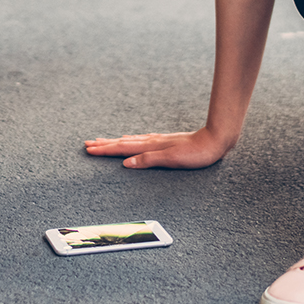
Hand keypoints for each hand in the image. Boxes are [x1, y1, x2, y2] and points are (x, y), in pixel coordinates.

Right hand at [84, 127, 232, 168]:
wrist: (215, 140)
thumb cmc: (197, 152)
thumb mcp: (172, 159)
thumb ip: (148, 160)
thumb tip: (126, 163)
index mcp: (151, 146)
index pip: (122, 148)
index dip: (105, 149)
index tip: (89, 149)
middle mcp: (152, 141)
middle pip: (123, 143)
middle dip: (105, 144)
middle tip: (88, 144)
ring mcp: (158, 141)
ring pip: (130, 141)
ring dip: (115, 142)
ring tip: (102, 141)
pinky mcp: (165, 142)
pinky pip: (141, 140)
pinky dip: (130, 141)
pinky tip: (131, 140)